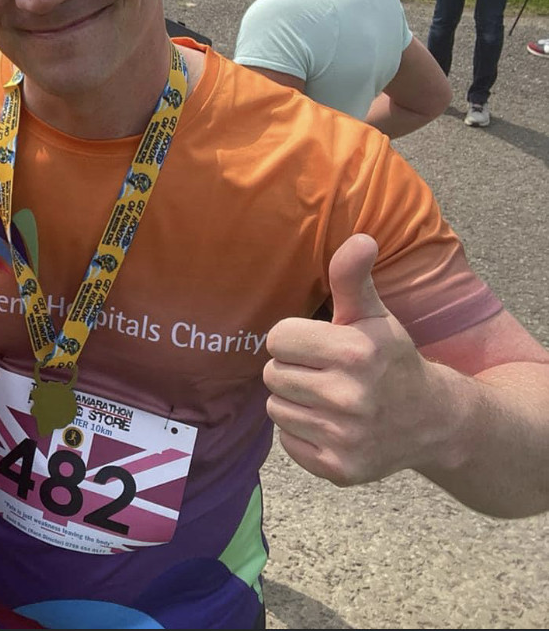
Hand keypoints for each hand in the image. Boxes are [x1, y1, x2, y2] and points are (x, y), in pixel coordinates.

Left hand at [263, 234, 439, 485]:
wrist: (434, 421)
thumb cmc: (391, 359)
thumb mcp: (375, 315)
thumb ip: (353, 278)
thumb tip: (359, 238)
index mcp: (356, 352)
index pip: (277, 338)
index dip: (294, 339)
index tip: (319, 344)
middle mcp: (351, 397)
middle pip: (272, 374)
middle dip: (293, 369)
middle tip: (324, 372)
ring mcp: (345, 437)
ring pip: (275, 408)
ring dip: (294, 401)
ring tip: (328, 397)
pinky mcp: (339, 468)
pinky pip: (286, 441)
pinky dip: (301, 432)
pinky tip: (331, 424)